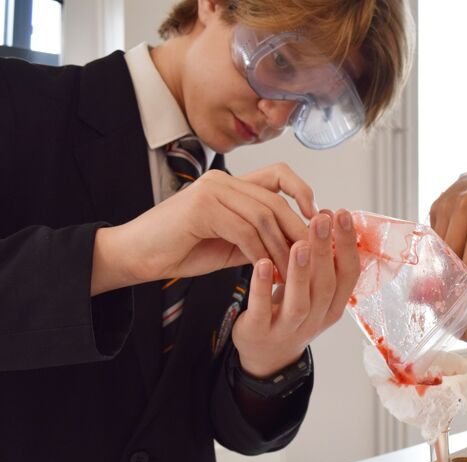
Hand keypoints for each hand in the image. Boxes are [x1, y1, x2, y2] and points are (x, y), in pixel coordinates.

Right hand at [92, 163, 316, 294]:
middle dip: (298, 231)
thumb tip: (299, 246)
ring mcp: (211, 191)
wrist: (136, 256)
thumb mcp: (231, 243)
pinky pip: (243, 230)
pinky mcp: (200, 208)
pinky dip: (260, 252)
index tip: (318, 219)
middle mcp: (222, 180)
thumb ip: (259, 237)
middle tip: (313, 257)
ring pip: (263, 215)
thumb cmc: (182, 249)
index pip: (279, 174)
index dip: (303, 191)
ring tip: (292, 271)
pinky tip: (266, 270)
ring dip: (281, 247)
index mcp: (231, 184)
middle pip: (275, 200)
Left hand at [232, 210, 360, 377]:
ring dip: (301, 272)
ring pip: (300, 301)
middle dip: (326, 251)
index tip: (343, 214)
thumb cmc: (290, 310)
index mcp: (333, 305)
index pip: (348, 274)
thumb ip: (320, 259)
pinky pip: (262, 309)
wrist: (266, 354)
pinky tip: (261, 264)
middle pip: (326, 285)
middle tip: (323, 219)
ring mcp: (288, 328)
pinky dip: (262, 287)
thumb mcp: (311, 288)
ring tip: (300, 243)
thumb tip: (327, 214)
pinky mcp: (260, 332)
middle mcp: (316, 318)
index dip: (348, 245)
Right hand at [428, 173, 466, 268]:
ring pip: (440, 243)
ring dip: (447, 253)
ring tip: (455, 255)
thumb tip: (464, 265)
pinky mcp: (434, 207)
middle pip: (452, 248)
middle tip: (459, 271)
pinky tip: (451, 237)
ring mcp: (446, 205)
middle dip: (456, 262)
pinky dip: (441, 241)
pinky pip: (434, 234)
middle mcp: (462, 206)